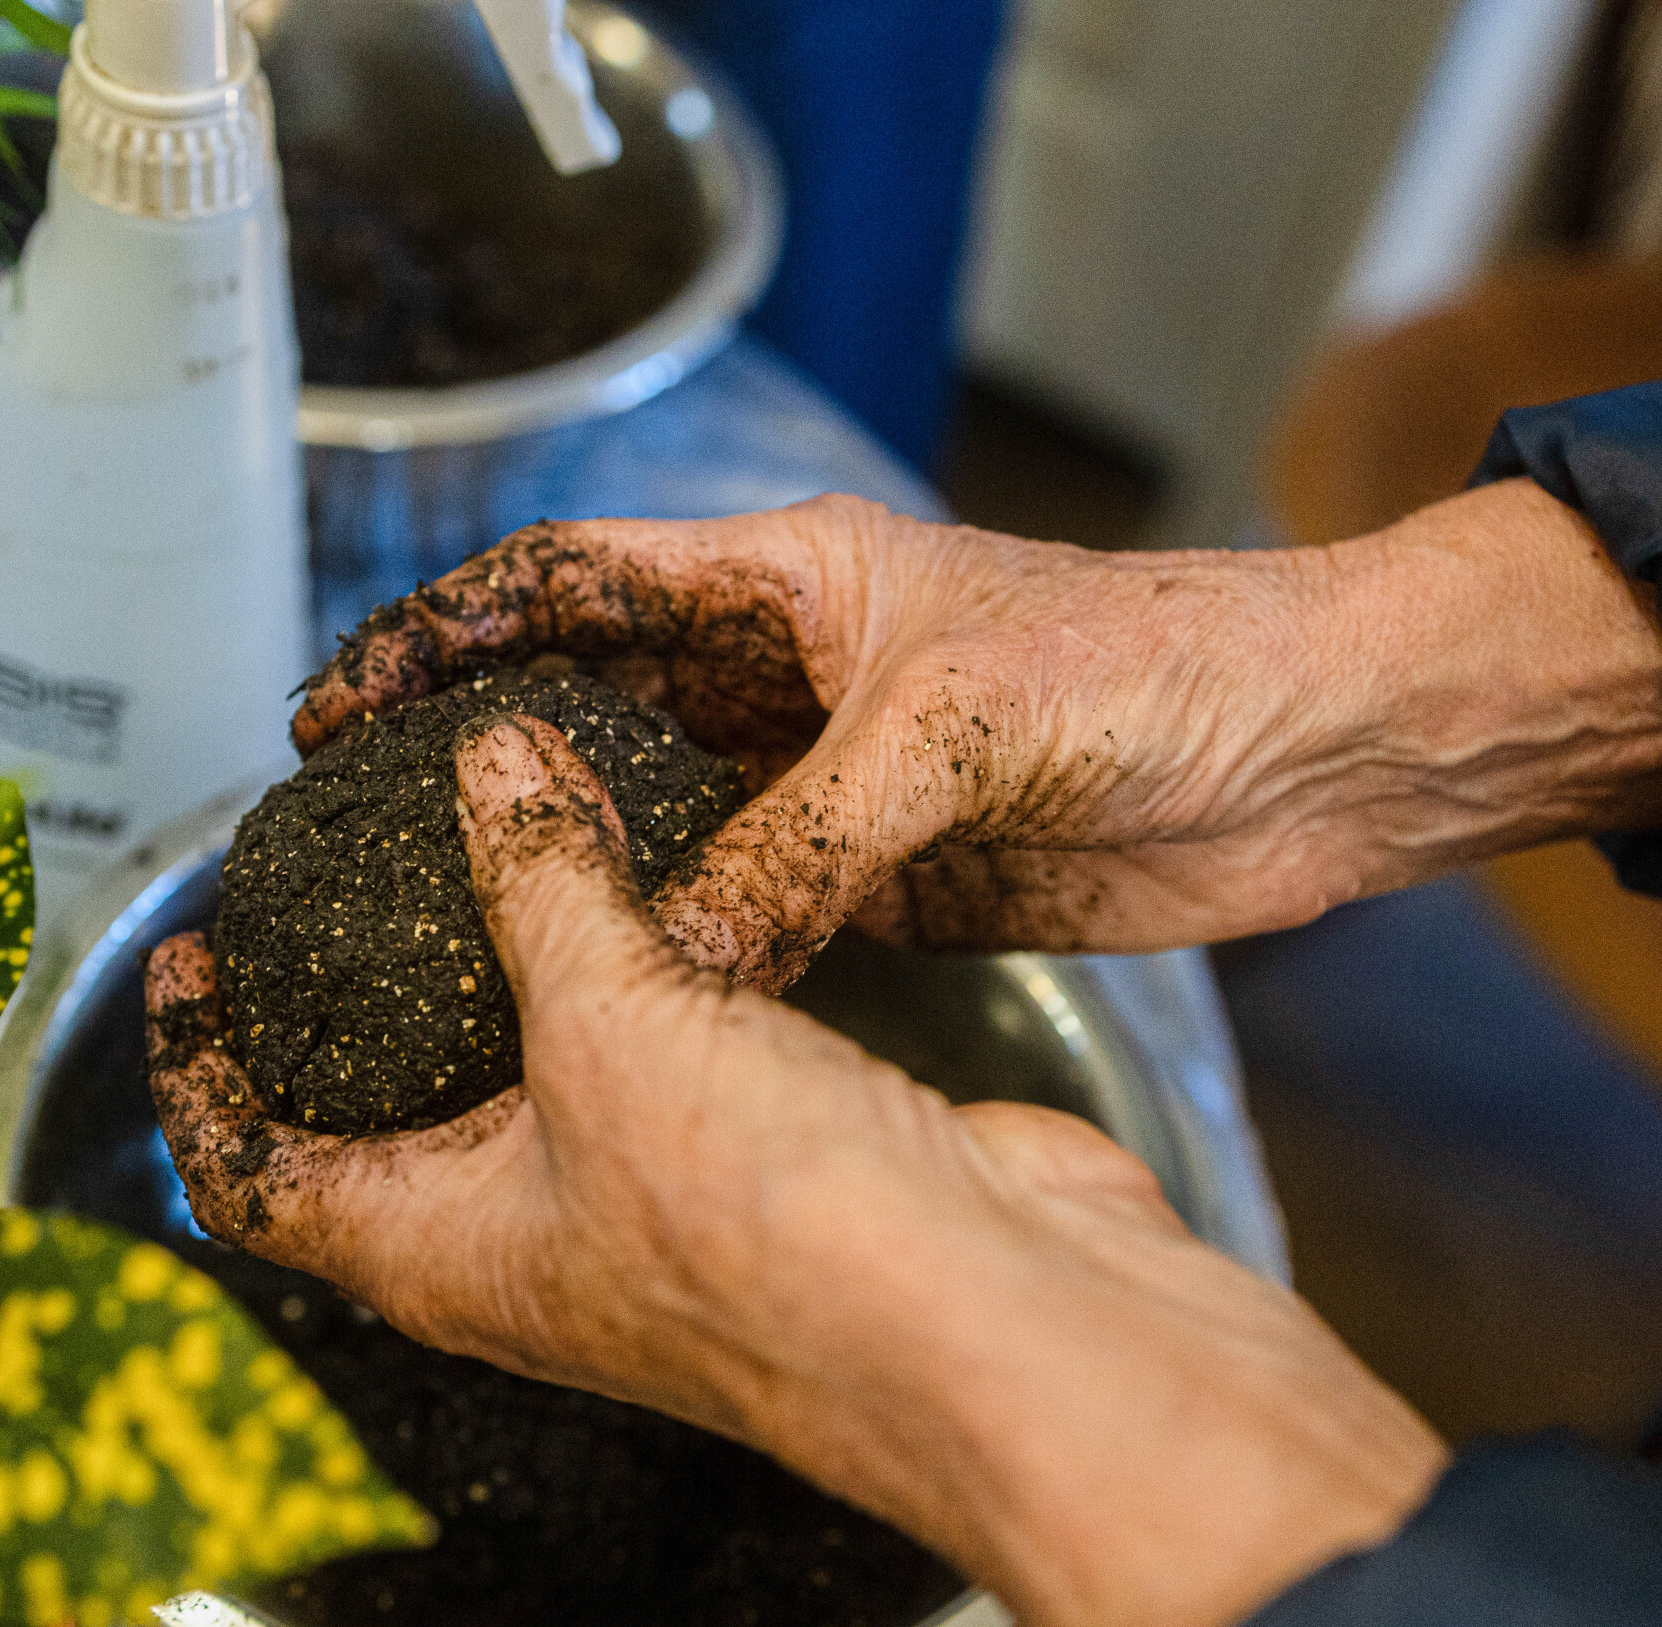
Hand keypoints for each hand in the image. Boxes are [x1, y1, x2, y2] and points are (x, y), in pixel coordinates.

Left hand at [148, 715, 1446, 1626]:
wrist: (1010, 1321)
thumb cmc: (786, 1237)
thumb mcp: (615, 1031)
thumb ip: (542, 885)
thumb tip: (490, 767)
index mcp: (441, 1252)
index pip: (255, 1175)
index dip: (197, 1071)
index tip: (186, 956)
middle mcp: (532, 1238)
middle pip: (390, 1117)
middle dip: (354, 998)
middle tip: (338, 868)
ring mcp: (650, 1199)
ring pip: (539, 1067)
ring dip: (508, 956)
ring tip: (488, 831)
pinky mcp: (757, 1151)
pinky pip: (662, 1039)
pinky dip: (637, 953)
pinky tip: (651, 865)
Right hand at [295, 482, 1661, 988]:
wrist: (1317, 749)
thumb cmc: (1155, 661)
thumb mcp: (955, 726)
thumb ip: (803, 839)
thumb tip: (676, 959)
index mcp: (787, 582)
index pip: (571, 584)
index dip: (447, 633)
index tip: (344, 702)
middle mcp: (793, 681)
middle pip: (596, 716)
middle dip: (486, 770)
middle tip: (364, 848)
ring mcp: (836, 790)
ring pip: (668, 834)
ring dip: (584, 882)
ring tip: (458, 944)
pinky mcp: (889, 886)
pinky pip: (756, 926)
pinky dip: (692, 964)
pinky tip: (621, 1009)